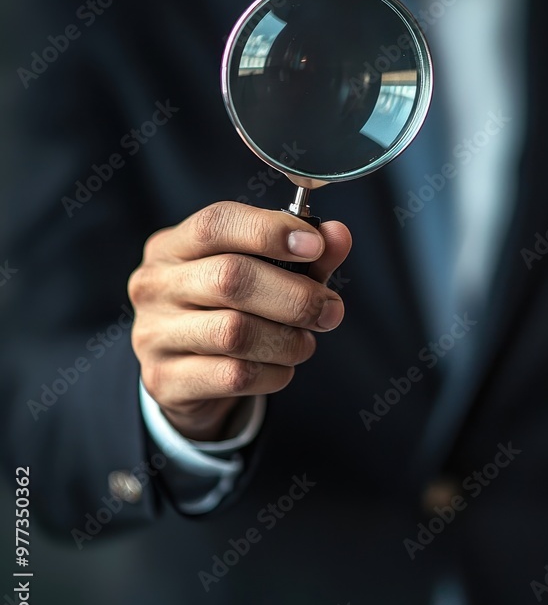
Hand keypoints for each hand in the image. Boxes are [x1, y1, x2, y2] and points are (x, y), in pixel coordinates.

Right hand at [128, 201, 351, 440]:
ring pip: (234, 332)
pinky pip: (234, 376)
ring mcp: (153, 334)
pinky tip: (283, 367)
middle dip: (294, 295)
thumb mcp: (262, 272)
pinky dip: (273, 372)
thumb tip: (338, 234)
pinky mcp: (164, 380)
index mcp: (173, 245)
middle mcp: (155, 284)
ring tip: (305, 341)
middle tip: (329, 309)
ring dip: (287, 338)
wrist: (181, 373)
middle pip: (230, 278)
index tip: (315, 245)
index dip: (269, 230)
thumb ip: (302, 253)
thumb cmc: (226, 308)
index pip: (216, 224)